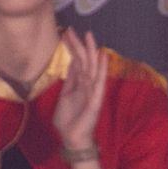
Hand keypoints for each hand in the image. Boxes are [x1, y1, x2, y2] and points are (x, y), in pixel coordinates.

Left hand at [52, 30, 109, 155]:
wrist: (73, 139)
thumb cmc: (68, 121)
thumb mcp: (65, 96)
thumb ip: (70, 81)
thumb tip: (71, 64)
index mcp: (79, 84)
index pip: (76, 62)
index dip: (71, 48)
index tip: (66, 33)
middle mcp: (87, 85)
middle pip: (84, 61)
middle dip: (79, 45)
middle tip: (72, 29)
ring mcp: (93, 91)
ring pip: (91, 68)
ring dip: (91, 52)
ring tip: (89, 36)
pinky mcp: (95, 99)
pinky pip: (99, 82)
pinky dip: (101, 69)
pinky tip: (102, 57)